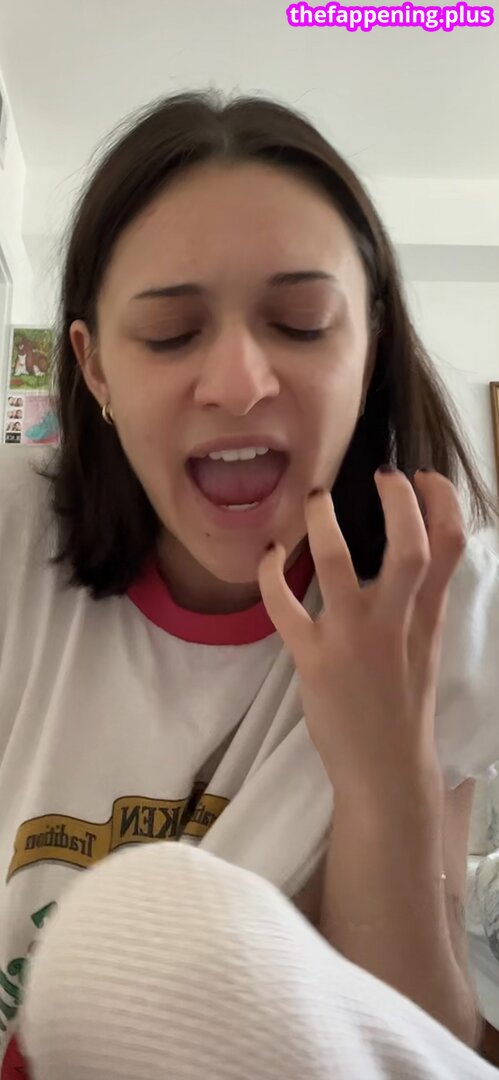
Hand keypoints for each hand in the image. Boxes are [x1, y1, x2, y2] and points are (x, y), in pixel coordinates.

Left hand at [258, 468, 465, 801]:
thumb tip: (415, 551)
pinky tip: (268, 554)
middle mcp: (395, 622)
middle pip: (409, 548)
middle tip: (383, 474)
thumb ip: (422, 599)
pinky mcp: (313, 659)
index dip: (441, 502)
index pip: (449, 547)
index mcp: (427, 616)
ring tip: (316, 498)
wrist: (386, 769)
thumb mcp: (426, 645)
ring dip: (323, 524)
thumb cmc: (403, 703)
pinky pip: (283, 606)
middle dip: (399, 503)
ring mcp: (352, 639)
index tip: (421, 476)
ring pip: (337, 564)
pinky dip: (270, 574)